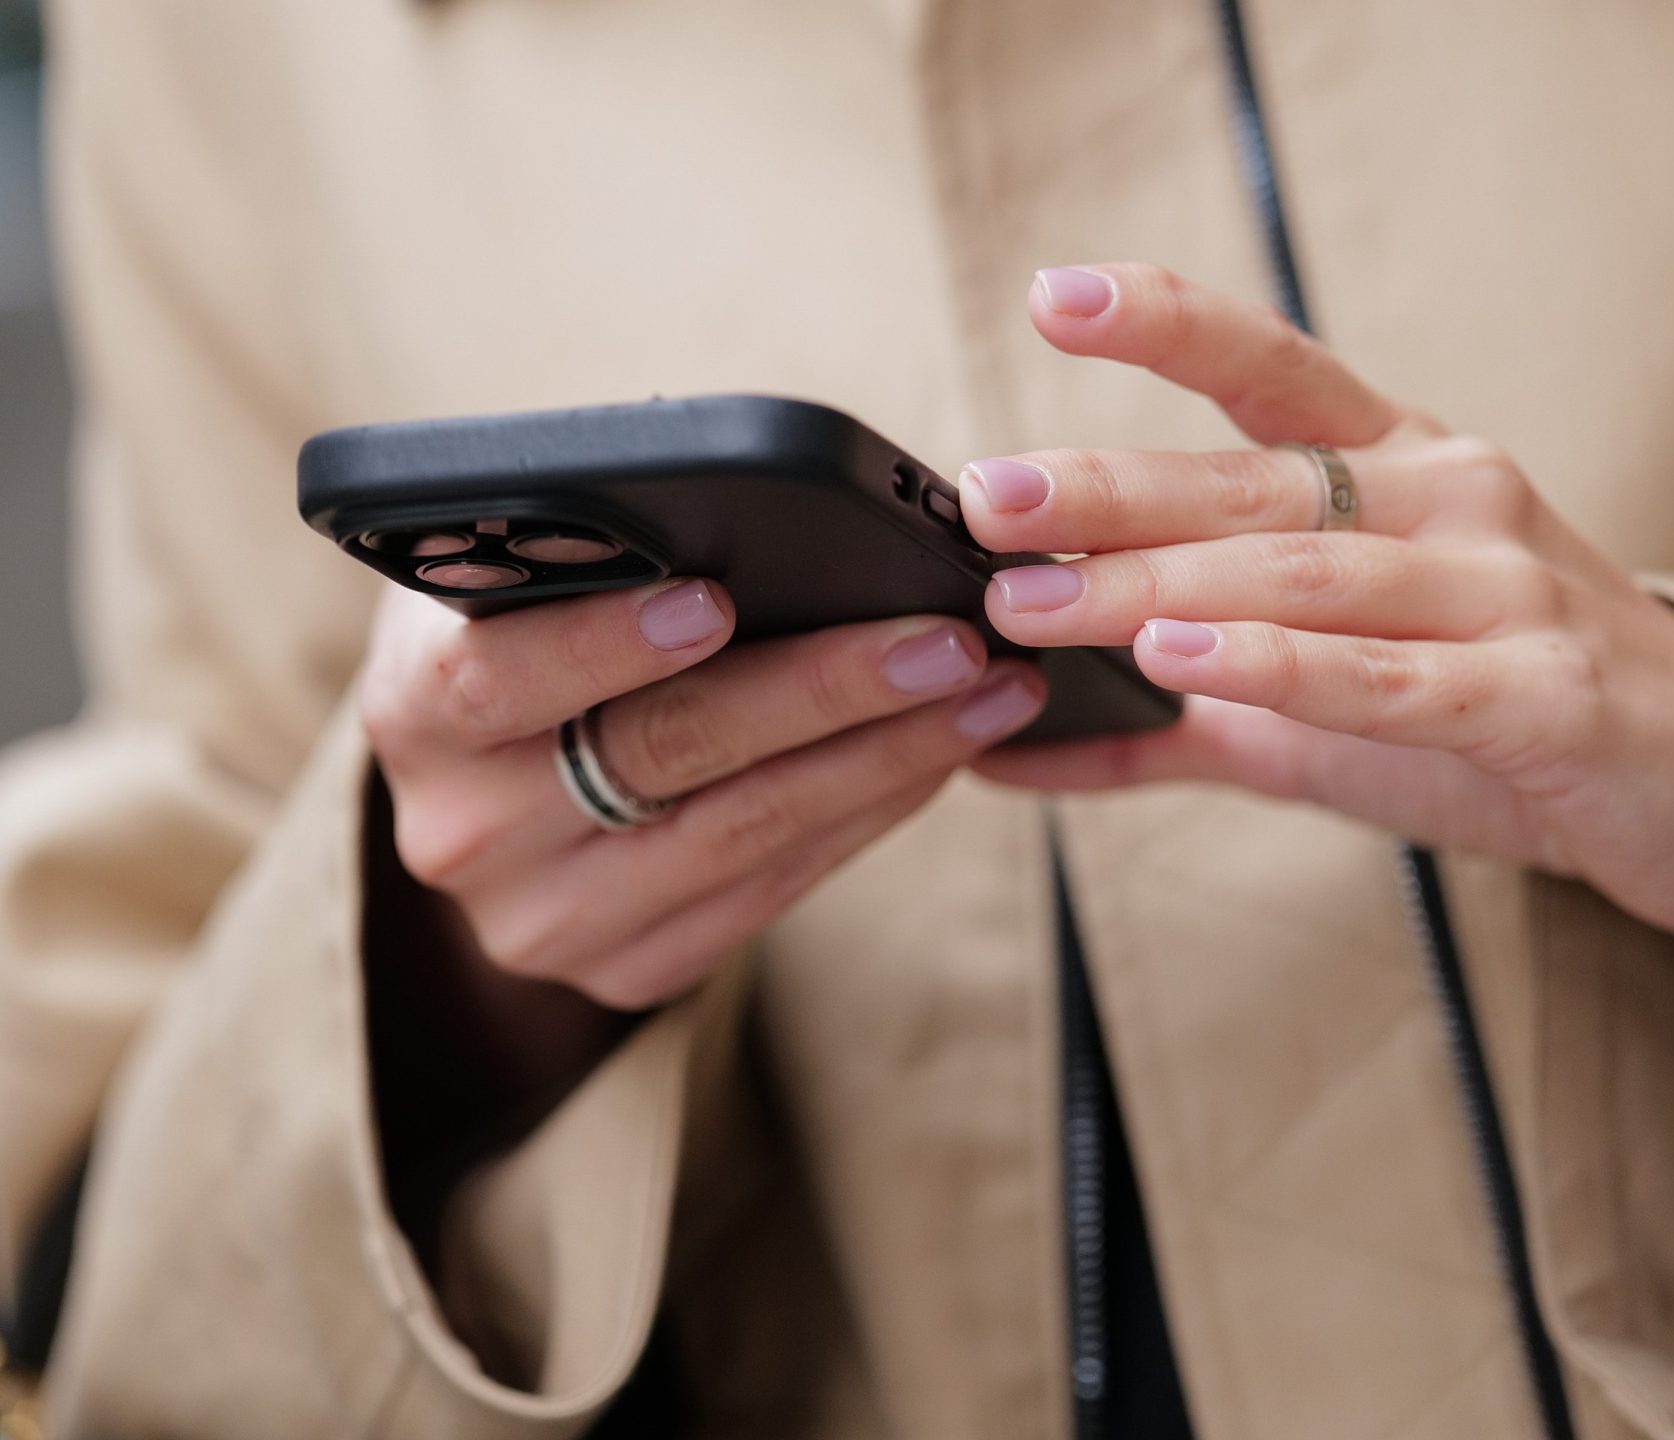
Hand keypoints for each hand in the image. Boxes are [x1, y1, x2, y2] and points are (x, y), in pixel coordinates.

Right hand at [359, 580, 1047, 1009]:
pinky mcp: (625, 974)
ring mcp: (545, 920)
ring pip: (742, 832)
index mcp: (413, 708)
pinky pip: (773, 890)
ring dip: (886, 756)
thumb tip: (740, 502)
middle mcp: (463, 831)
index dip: (606, 639)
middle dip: (823, 690)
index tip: (719, 596)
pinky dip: (869, 812)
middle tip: (945, 639)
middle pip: (663, 754)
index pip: (498, 676)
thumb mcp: (503, 579)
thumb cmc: (517, 638)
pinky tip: (942, 752)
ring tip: (990, 690)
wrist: (485, 805)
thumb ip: (576, 546)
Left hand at [964, 264, 1673, 941]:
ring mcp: (1506, 588)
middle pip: (1261, 482)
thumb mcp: (1336, 704)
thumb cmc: (1511, 717)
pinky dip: (1280, 668)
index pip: (1276, 370)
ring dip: (1160, 586)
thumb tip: (1008, 748)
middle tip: (990, 499)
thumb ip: (1180, 717)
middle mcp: (1455, 500)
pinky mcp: (1541, 692)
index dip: (1168, 326)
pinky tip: (1183, 660)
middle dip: (1112, 488)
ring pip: (1309, 573)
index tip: (1053, 299)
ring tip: (1040, 602)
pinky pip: (1391, 676)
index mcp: (1407, 469)